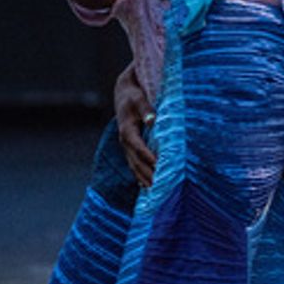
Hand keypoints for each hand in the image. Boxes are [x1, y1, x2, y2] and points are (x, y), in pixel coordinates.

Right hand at [113, 63, 155, 187]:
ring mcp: (126, 145)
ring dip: (143, 177)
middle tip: (159, 185)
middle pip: (135, 160)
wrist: (124, 92)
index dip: (147, 157)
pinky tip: (145, 185)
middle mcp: (125, 140)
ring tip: (154, 190)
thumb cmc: (134, 95)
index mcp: (127, 130)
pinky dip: (139, 174)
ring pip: (133, 164)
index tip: (158, 165)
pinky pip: (133, 163)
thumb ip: (146, 109)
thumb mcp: (140, 99)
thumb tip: (152, 120)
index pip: (137, 147)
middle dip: (146, 172)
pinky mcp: (129, 146)